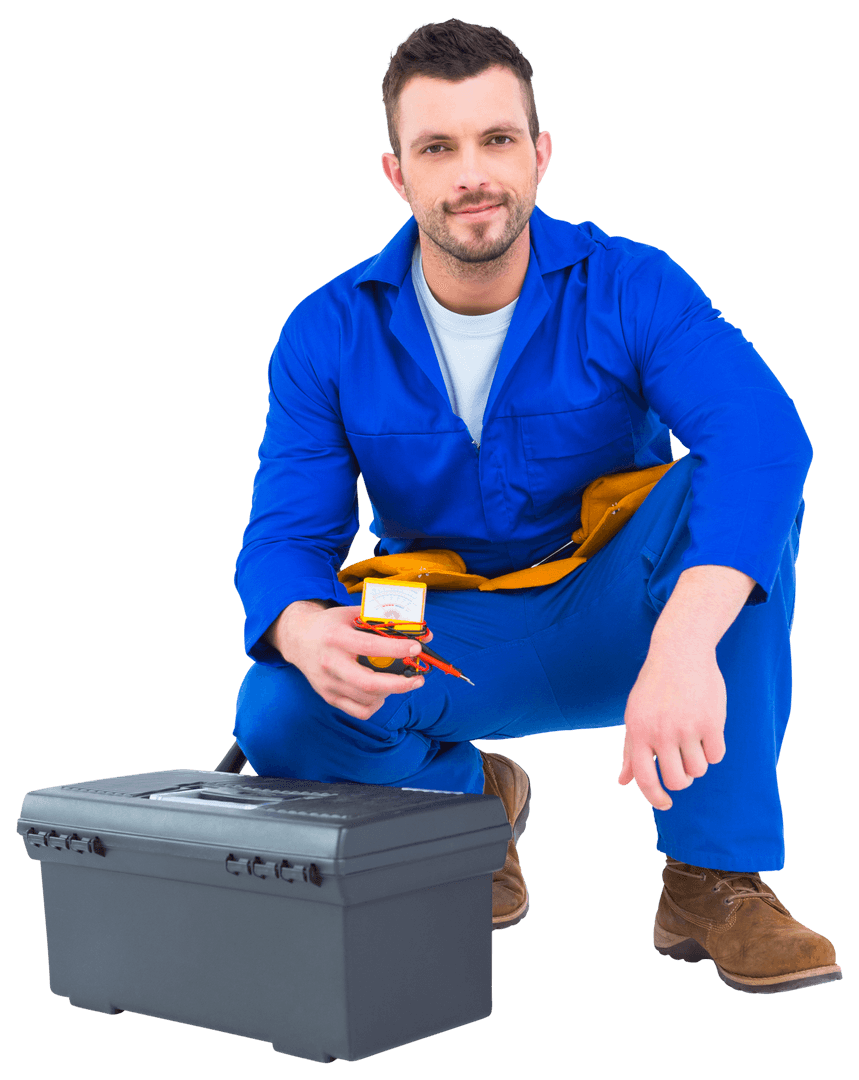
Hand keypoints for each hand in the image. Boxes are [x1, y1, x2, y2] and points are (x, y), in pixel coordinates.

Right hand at [268, 602, 432, 720]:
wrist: (298, 638)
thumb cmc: (332, 624)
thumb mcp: (353, 613)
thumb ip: (385, 620)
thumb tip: (423, 632)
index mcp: (336, 638)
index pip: (369, 646)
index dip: (396, 648)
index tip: (416, 647)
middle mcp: (330, 663)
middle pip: (368, 683)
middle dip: (399, 684)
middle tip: (418, 680)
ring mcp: (328, 683)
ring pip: (367, 699)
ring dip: (390, 692)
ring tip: (398, 681)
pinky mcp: (328, 696)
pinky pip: (358, 711)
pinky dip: (376, 704)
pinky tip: (381, 692)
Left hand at [617, 646, 726, 809]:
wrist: (680, 651)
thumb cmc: (654, 687)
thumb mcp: (635, 715)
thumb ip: (630, 750)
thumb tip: (623, 782)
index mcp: (638, 732)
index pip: (645, 779)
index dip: (655, 798)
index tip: (665, 804)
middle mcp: (661, 732)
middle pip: (678, 781)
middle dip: (683, 779)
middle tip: (683, 763)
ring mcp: (687, 728)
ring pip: (699, 770)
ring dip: (699, 762)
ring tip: (694, 740)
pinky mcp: (711, 722)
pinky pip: (717, 755)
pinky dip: (714, 749)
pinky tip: (708, 730)